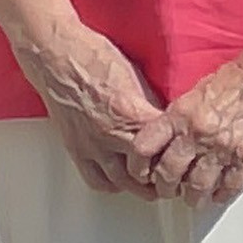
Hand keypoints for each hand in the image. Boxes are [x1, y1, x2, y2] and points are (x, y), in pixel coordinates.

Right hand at [21, 22, 173, 194]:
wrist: (56, 56)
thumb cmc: (92, 58)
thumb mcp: (135, 76)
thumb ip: (151, 104)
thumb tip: (165, 121)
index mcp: (132, 114)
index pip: (165, 146)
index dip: (178, 152)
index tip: (186, 154)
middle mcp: (112, 134)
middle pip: (147, 171)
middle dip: (164, 176)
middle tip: (174, 175)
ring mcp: (93, 145)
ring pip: (124, 181)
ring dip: (141, 186)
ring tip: (153, 183)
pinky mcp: (76, 149)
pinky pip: (97, 180)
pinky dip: (112, 185)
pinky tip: (121, 180)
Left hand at [137, 48, 242, 207]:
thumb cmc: (239, 77)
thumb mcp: (198, 89)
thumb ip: (181, 115)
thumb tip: (170, 137)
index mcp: (182, 114)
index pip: (146, 146)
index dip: (139, 164)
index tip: (142, 171)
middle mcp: (199, 133)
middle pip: (169, 172)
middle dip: (165, 186)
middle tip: (168, 189)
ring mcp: (223, 148)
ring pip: (198, 185)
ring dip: (193, 197)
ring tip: (193, 198)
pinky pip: (230, 186)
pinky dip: (222, 195)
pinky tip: (219, 195)